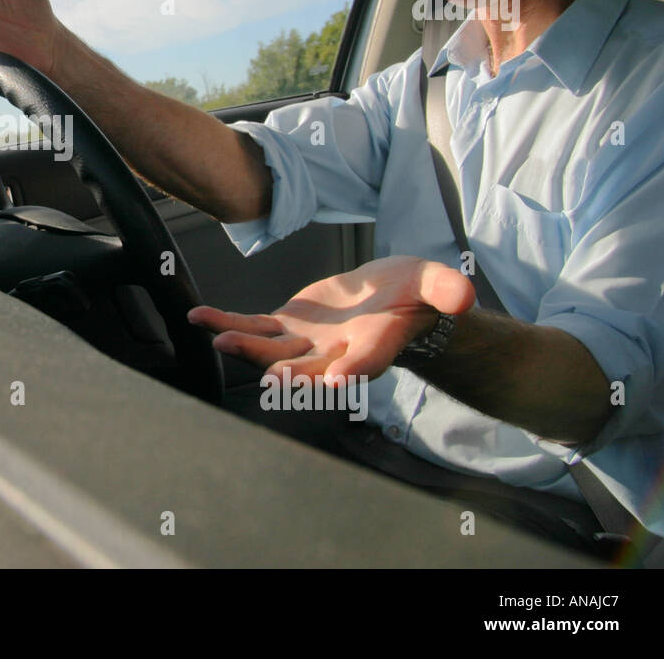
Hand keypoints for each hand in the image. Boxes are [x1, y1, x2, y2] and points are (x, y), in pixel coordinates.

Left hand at [187, 256, 475, 383]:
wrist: (390, 298)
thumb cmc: (416, 294)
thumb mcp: (435, 285)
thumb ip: (445, 290)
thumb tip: (463, 296)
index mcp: (373, 347)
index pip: (364, 363)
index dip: (353, 370)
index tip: (340, 379)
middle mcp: (334, 355)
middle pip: (308, 367)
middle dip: (284, 368)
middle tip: (265, 369)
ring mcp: (305, 344)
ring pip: (271, 351)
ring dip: (243, 346)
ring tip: (217, 334)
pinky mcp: (284, 327)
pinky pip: (251, 328)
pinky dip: (226, 323)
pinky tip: (199, 317)